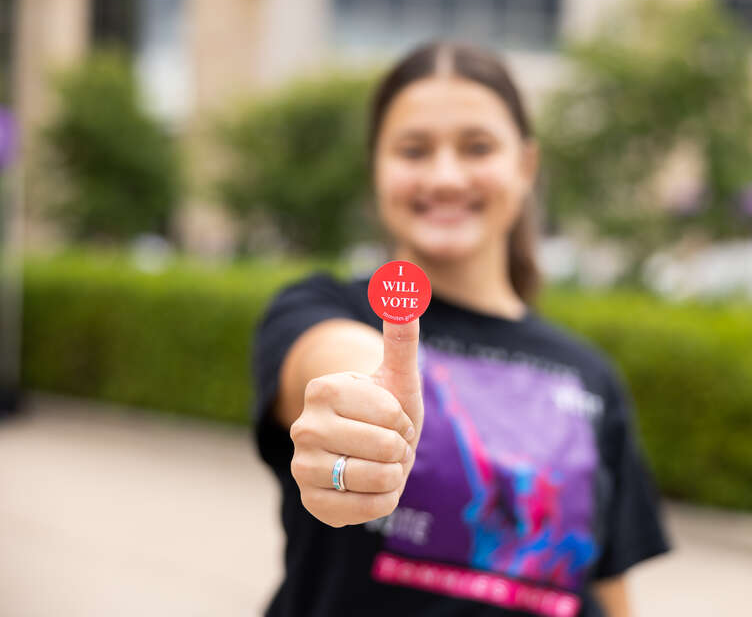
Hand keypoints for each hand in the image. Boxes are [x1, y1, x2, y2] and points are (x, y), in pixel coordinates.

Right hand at [290, 319, 423, 526]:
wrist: (373, 451)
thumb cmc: (388, 410)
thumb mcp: (399, 374)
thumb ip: (401, 335)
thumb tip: (402, 287)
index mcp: (323, 389)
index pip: (390, 413)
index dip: (403, 419)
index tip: (391, 417)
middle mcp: (303, 426)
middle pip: (385, 447)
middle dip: (400, 448)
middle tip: (388, 443)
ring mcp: (302, 466)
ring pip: (377, 478)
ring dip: (394, 474)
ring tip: (381, 464)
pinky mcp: (311, 502)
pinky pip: (367, 510)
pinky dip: (383, 501)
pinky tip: (372, 488)